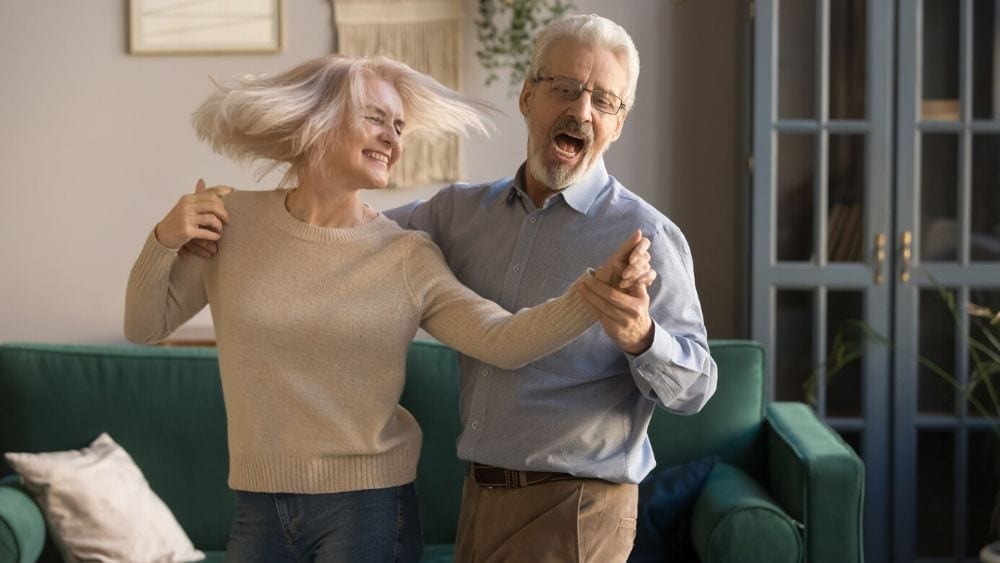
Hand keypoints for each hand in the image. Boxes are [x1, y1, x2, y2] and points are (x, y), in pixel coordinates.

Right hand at [155, 179, 232, 250]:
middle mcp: (186, 207)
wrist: (162, 235)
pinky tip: (216, 237)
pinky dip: (214, 235)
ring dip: (219, 226)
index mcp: (188, 199)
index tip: (226, 210)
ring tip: (220, 229)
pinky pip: (206, 232)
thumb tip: (202, 180)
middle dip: (224, 214)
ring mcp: (185, 219)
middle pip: (213, 206)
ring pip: (211, 219)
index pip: (211, 196)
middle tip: (227, 221)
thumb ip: (196, 195)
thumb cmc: (177, 220)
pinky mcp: (186, 231)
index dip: (222, 203)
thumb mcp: (185, 205)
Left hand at [580, 230, 656, 354]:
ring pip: (603, 305)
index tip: (611, 263)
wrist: (639, 336)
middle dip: (597, 286)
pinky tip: (583, 298)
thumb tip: (618, 262)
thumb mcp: (640, 295)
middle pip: (612, 295)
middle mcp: (634, 309)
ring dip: (590, 295)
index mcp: (641, 298)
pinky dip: (589, 305)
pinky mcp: (613, 329)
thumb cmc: (636, 310)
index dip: (622, 272)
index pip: (631, 282)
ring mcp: (623, 321)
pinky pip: (598, 314)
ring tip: (582, 287)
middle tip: (587, 279)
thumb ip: (632, 280)